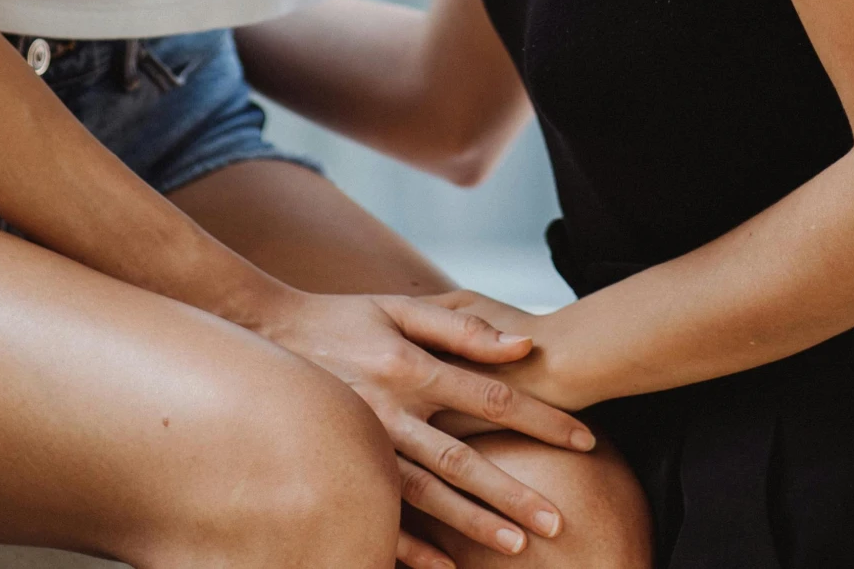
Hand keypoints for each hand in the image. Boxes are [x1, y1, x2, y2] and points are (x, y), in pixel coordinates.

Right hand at [260, 288, 593, 568]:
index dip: (541, 418)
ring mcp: (366, 441)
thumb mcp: (400, 308)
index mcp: (413, 366)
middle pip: (465, 457)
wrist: (267, 332)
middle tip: (559, 521)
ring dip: (473, 522)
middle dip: (514, 491)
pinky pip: (381, 512)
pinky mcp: (343, 463)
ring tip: (517, 548)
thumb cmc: (343, 316)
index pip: (492, 396)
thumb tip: (524, 344)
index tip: (585, 441)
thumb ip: (462, 327)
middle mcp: (393, 408)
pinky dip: (411, 545)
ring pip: (428, 492)